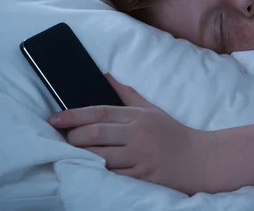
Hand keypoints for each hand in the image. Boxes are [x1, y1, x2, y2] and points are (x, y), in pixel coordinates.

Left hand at [48, 73, 217, 193]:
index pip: (100, 112)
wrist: (199, 158)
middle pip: (96, 134)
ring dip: (83, 156)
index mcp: (138, 116)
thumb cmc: (172, 133)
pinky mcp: (143, 176)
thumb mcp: (151, 109)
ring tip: (72, 154)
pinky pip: (114, 176)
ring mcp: (140, 156)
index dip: (73, 115)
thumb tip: (105, 77)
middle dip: (74, 137)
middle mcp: (138, 134)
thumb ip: (127, 94)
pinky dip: (100, 173)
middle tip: (64, 139)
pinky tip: (91, 171)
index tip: (54, 118)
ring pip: (101, 156)